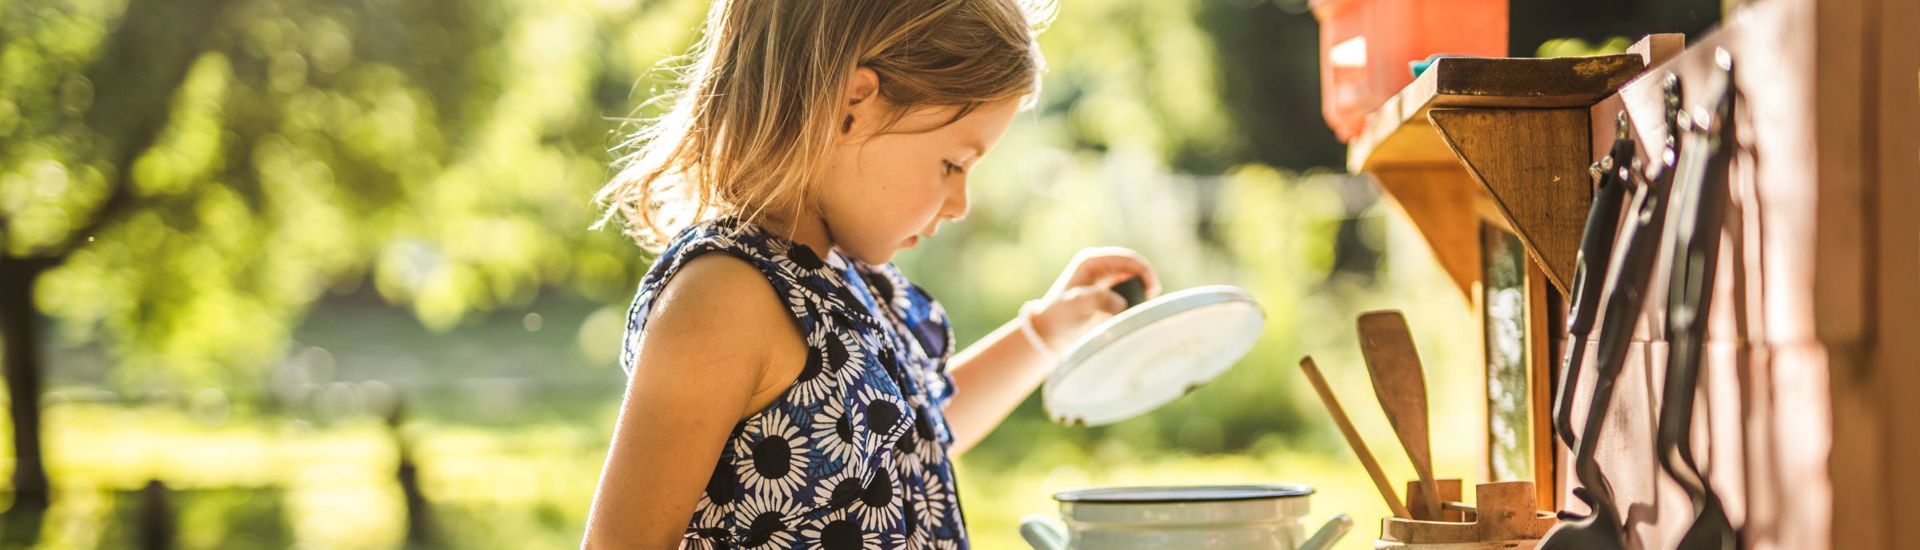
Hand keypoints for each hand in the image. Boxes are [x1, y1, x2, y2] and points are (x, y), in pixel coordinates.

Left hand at [1025, 247, 1160, 352]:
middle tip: (1150, 301)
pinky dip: (1135, 298)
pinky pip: (1129, 289)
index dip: (1144, 271)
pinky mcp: (1107, 291)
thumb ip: (1097, 300)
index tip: (1152, 291)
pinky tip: (1136, 310)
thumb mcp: (1076, 306)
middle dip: (1146, 281)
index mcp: (1092, 261)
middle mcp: (1099, 265)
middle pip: (1133, 266)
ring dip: (1141, 289)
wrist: (1050, 331)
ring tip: (1144, 306)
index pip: (1127, 258)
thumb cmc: (1059, 316)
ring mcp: (1104, 278)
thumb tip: (1121, 303)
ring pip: (1133, 278)